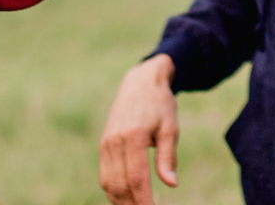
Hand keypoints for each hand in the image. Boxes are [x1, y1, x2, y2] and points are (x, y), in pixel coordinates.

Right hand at [98, 54, 179, 204]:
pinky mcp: (103, 145)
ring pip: (108, 183)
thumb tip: (171, 184)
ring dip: (121, 202)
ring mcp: (106, 143)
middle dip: (132, 204)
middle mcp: (114, 141)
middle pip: (120, 185)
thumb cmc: (160, 104)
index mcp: (133, 136)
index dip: (144, 201)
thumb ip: (168, 157)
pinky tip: (126, 200)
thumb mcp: (171, 128)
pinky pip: (105, 175)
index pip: (136, 179)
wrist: (140, 82)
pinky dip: (114, 191)